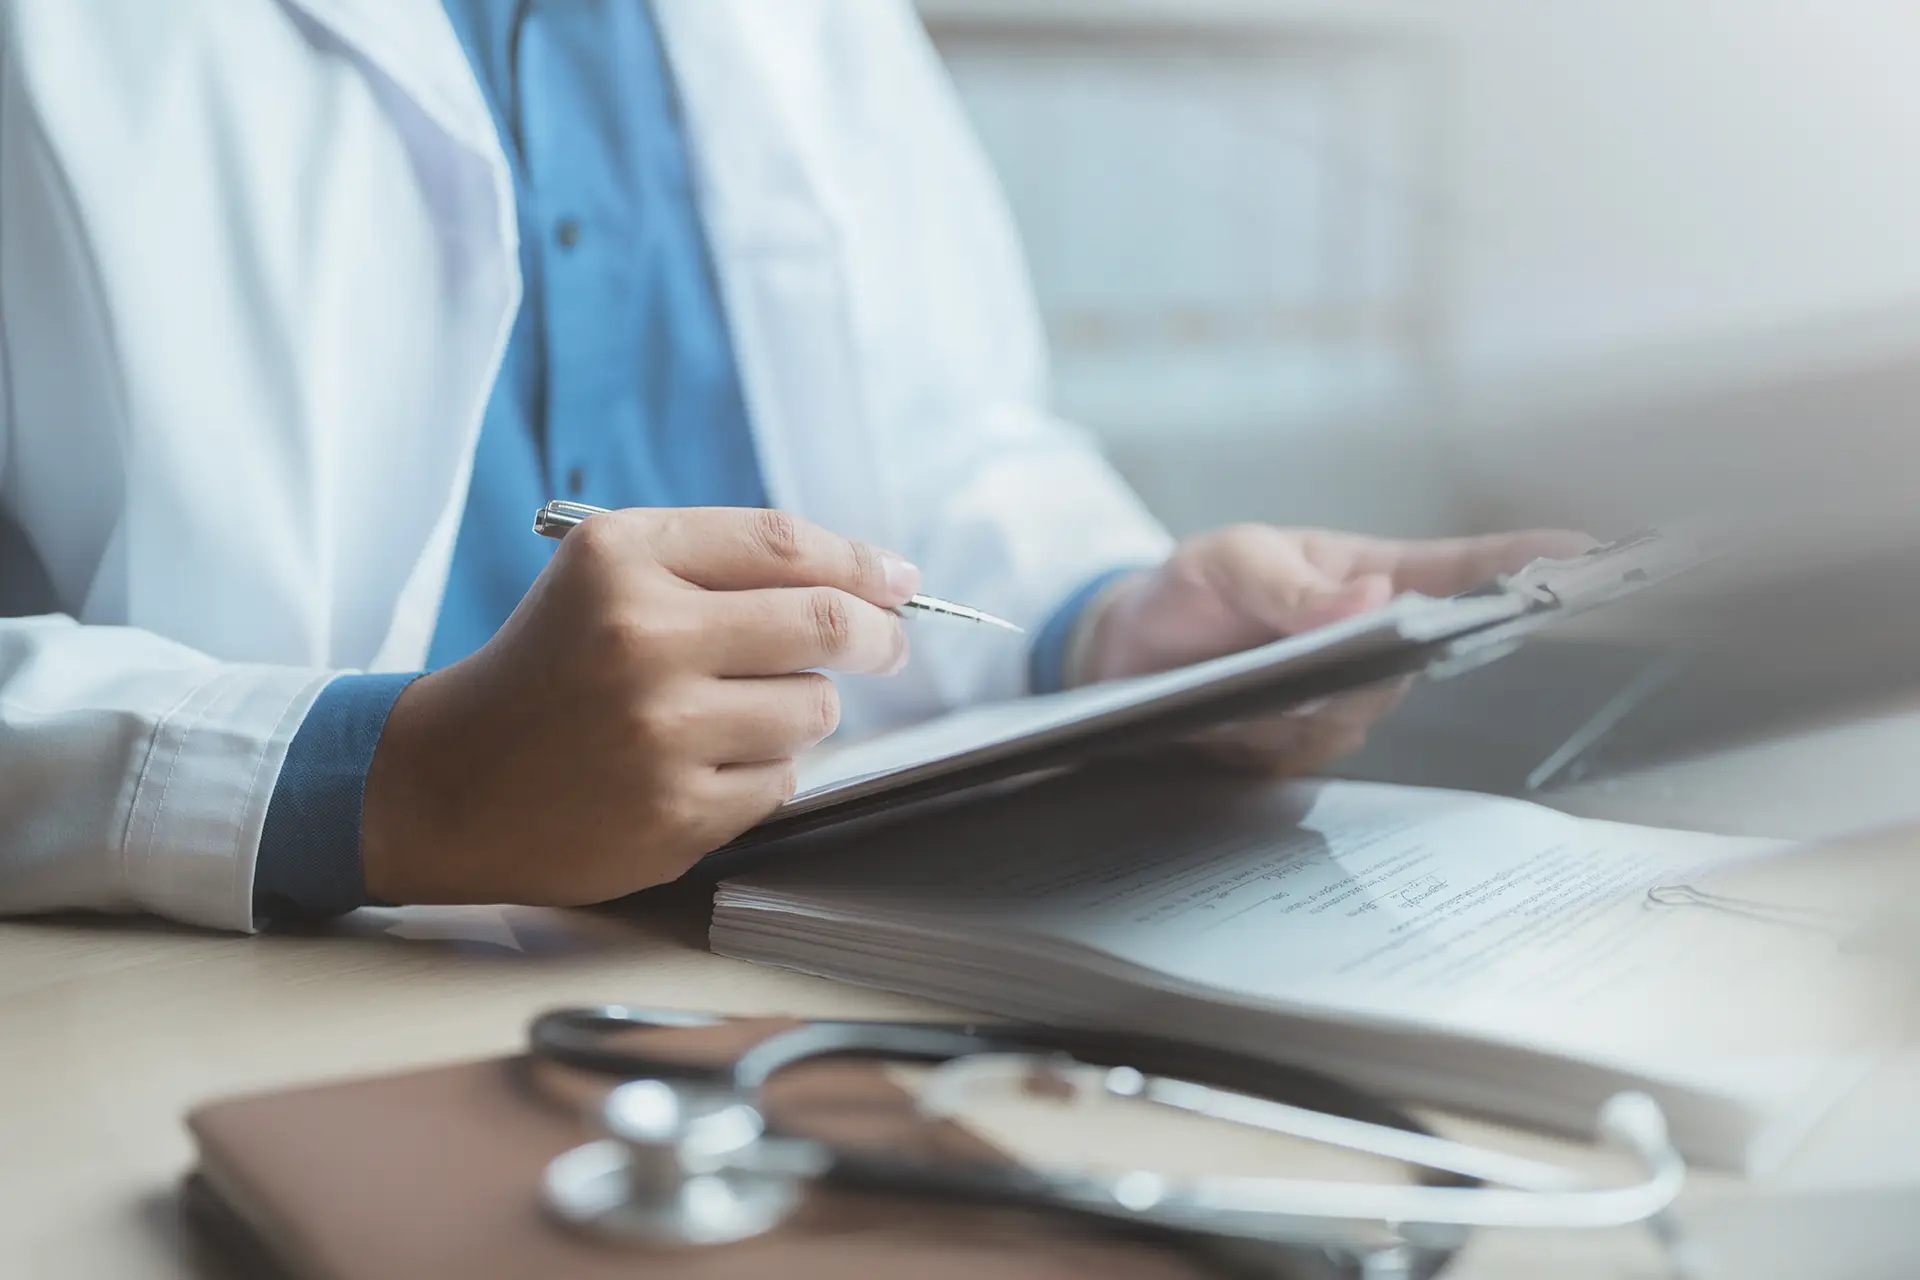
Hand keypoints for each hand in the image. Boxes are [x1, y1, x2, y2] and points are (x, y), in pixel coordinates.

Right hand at [360, 508, 920, 905]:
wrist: (451, 782)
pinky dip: (763, 771)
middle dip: (877, 634)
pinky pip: (781, 781)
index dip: (861, 561)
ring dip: (800, 708)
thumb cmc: (551, 665)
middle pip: (823, 624)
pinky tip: (700, 766)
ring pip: (812, 709)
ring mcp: (660, 735)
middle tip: (887, 642)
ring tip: (733, 712)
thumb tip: (875, 580)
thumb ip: (726, 560)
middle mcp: (641, 640)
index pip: (783, 545)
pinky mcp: (676, 816)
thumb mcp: (610, 574)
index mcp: (621, 561)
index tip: (898, 580)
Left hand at [1076, 524, 1592, 774]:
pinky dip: (1270, 733)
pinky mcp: (1299, 748)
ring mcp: (1340, 702)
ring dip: (1313, 698)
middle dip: (1398, 654)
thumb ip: (1291, 584)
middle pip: (1425, 658)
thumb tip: (1371, 596)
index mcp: (1370, 579)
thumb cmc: (1194, 588)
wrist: (1124, 655)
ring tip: (1250, 677)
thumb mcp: (1230, 561)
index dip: (1529, 565)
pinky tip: (1227, 716)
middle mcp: (1371, 647)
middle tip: (1355, 642)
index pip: (1465, 571)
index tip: (1592, 555)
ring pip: (1361, 713)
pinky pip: (1308, 752)